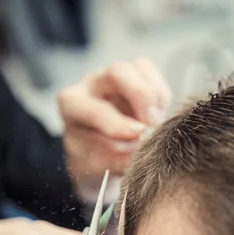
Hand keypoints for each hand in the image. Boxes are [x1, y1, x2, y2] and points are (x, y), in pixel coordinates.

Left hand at [58, 58, 171, 181]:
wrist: (97, 155)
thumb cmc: (92, 160)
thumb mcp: (96, 167)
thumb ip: (116, 159)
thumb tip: (141, 148)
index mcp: (72, 104)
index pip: (95, 108)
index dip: (118, 123)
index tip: (137, 136)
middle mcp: (92, 84)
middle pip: (118, 71)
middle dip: (140, 95)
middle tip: (152, 124)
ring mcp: (115, 79)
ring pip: (140, 67)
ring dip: (155, 96)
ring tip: (157, 123)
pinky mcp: (137, 79)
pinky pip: (155, 77)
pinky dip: (162, 97)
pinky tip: (159, 118)